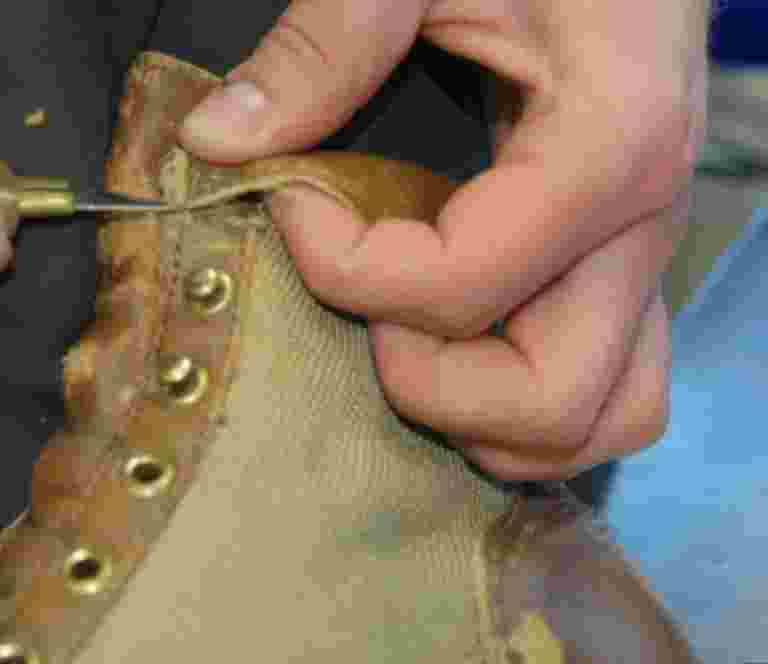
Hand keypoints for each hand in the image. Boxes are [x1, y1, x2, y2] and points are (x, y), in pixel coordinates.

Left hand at [178, 0, 708, 479]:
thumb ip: (324, 46)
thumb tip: (218, 140)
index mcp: (604, 148)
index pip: (458, 286)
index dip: (345, 269)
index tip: (291, 202)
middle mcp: (643, 227)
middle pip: (547, 398)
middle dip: (427, 383)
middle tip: (365, 308)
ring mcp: (642, 261)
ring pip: (599, 420)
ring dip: (489, 418)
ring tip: (411, 348)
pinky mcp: (625, 274)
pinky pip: (609, 391)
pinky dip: (530, 407)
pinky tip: (462, 357)